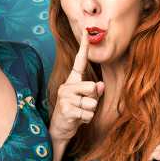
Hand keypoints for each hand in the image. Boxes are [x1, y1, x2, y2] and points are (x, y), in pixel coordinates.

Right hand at [48, 28, 104, 142]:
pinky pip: (88, 113)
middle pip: (92, 87)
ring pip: (92, 102)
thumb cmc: (75, 112)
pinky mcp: (66, 109)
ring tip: (79, 113)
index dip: (84, 47)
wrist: (60, 129)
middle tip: (83, 106)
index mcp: (72, 80)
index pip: (79, 61)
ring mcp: (65, 97)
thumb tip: (100, 85)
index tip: (87, 31)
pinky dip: (86, 119)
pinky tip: (77, 120)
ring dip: (89, 111)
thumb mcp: (86, 100)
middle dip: (92, 99)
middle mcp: (67, 85)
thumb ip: (94, 91)